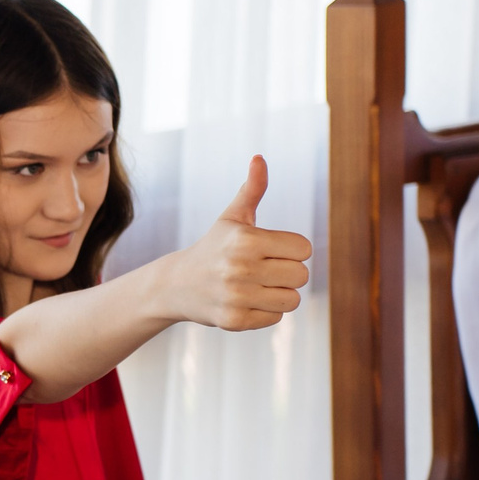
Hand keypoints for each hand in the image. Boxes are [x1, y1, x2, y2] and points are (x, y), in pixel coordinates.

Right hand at [158, 157, 311, 331]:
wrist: (174, 285)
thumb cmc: (213, 248)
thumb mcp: (231, 218)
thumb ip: (252, 189)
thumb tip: (259, 158)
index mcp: (245, 240)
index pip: (304, 249)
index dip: (291, 250)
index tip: (269, 251)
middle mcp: (239, 268)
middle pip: (301, 276)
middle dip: (288, 273)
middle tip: (263, 271)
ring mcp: (235, 297)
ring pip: (292, 300)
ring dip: (280, 294)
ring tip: (257, 287)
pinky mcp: (234, 321)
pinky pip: (276, 318)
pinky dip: (265, 312)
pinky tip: (245, 302)